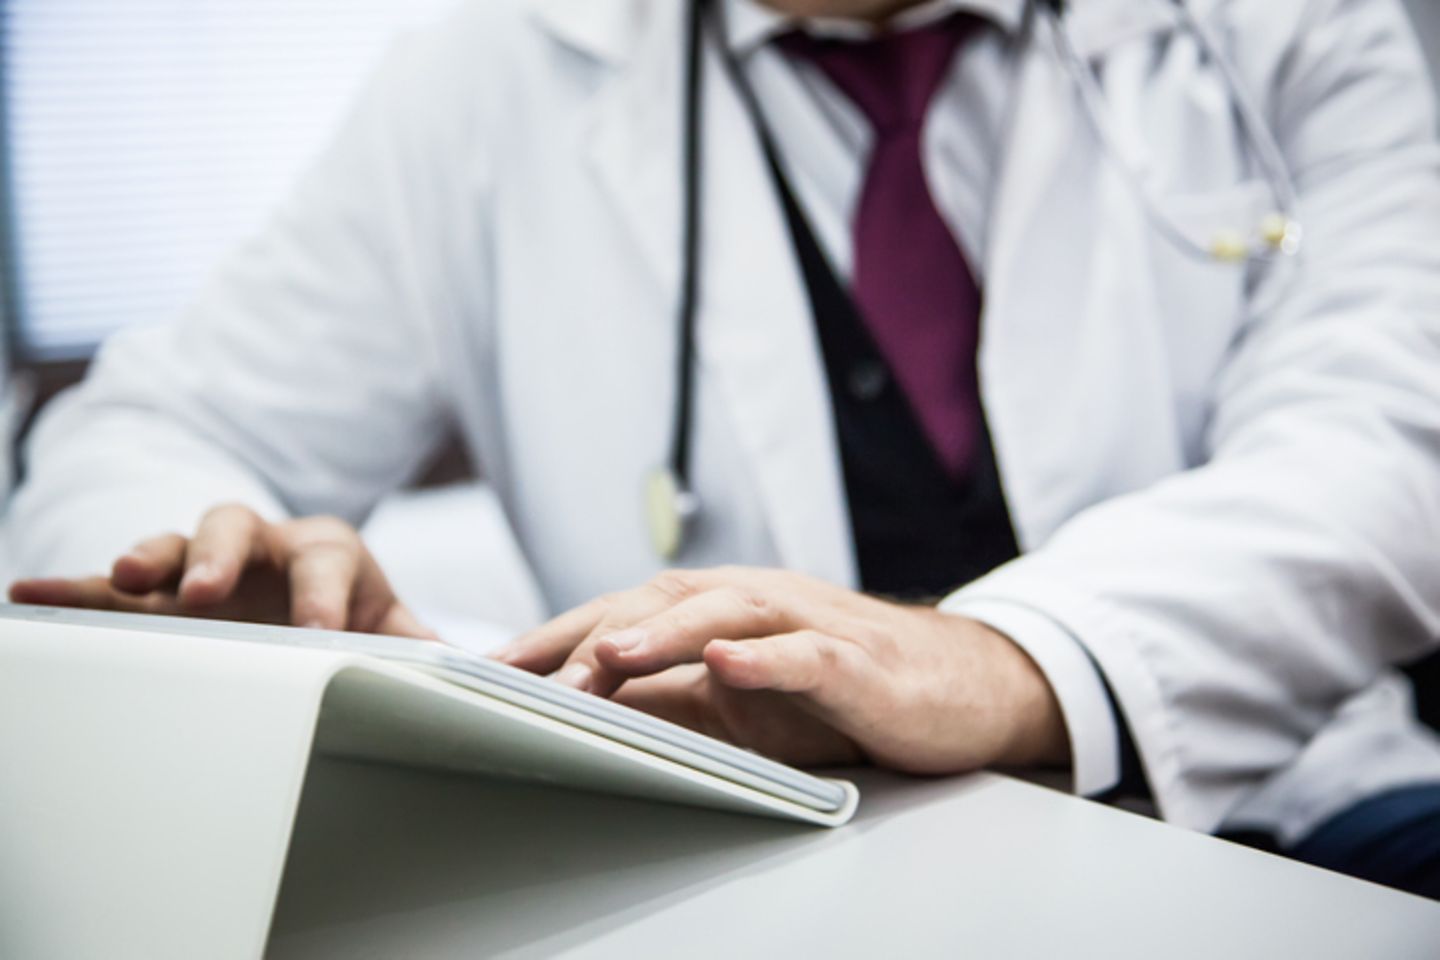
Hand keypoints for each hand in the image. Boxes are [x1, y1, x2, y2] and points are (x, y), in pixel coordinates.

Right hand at [8, 503, 435, 637]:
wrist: (305, 593)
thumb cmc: (352, 610)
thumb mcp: (391, 626)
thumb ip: (425, 646)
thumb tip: (486, 672)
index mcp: (330, 552)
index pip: (332, 560)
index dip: (327, 593)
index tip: (319, 631)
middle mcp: (264, 546)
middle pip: (240, 528)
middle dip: (223, 557)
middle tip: (205, 592)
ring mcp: (208, 560)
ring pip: (175, 539)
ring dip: (148, 555)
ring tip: (122, 577)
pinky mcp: (161, 584)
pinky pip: (109, 579)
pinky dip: (73, 586)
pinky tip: (27, 593)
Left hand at [495, 567, 1067, 773]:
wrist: (959, 683)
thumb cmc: (846, 686)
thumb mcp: (745, 699)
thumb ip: (676, 695)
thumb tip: (592, 708)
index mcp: (723, 609)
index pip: (626, 611)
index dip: (558, 634)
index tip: (491, 665)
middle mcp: (758, 602)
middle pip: (662, 602)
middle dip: (588, 635)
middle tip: (521, 673)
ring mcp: (810, 625)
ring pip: (725, 616)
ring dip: (663, 634)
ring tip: (607, 654)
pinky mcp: (859, 661)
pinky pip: (807, 654)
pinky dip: (765, 659)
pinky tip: (728, 665)